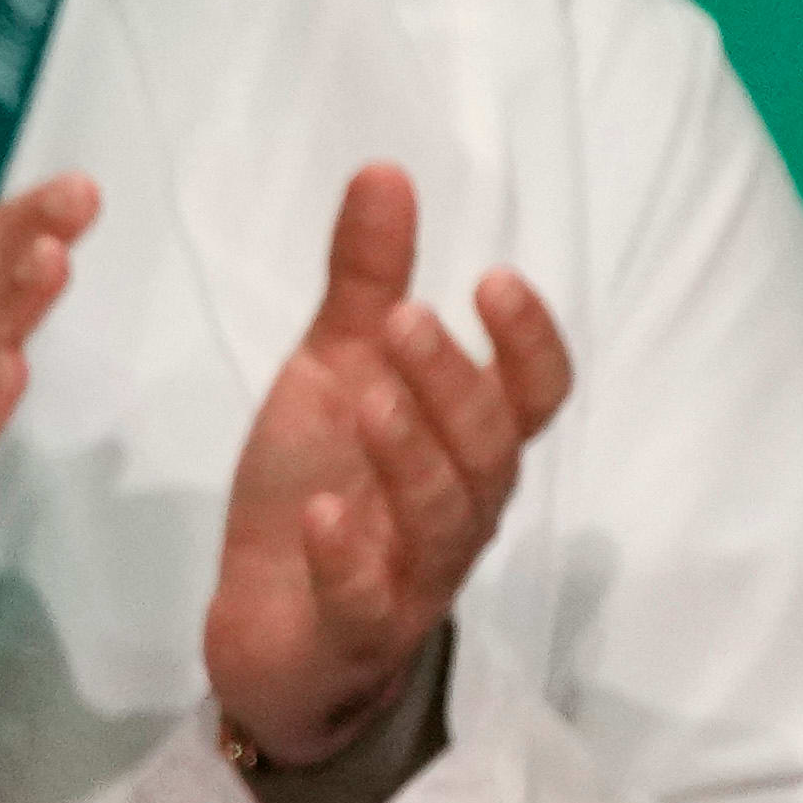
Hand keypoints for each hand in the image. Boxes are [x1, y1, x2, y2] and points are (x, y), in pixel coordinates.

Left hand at [202, 164, 573, 777]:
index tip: (493, 277)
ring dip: (409, 453)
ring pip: (443, 519)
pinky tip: (320, 514)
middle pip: (488, 450)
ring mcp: (413, 576)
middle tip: (402, 317)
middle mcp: (459, 511)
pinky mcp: (355, 632)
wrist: (267, 629)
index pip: (535, 396)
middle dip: (452, 382)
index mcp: (464, 445)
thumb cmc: (320, 487)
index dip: (530, 342)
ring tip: (364, 397)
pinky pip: (368, 602)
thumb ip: (363, 284)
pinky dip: (347, 558)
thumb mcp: (334, 374)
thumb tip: (386, 170)